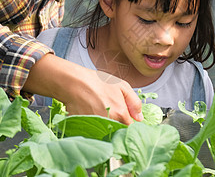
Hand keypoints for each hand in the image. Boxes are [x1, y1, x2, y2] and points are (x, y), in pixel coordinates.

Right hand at [24, 54, 142, 124]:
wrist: (74, 83)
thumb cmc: (97, 82)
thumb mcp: (122, 86)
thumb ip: (134, 102)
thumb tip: (140, 117)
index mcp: (121, 114)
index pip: (131, 128)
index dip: (130, 122)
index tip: (127, 117)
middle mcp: (110, 124)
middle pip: (119, 131)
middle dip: (119, 125)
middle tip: (112, 111)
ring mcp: (97, 128)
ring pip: (107, 132)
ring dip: (107, 126)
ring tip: (100, 111)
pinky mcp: (85, 130)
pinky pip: (95, 132)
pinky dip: (95, 127)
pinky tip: (92, 114)